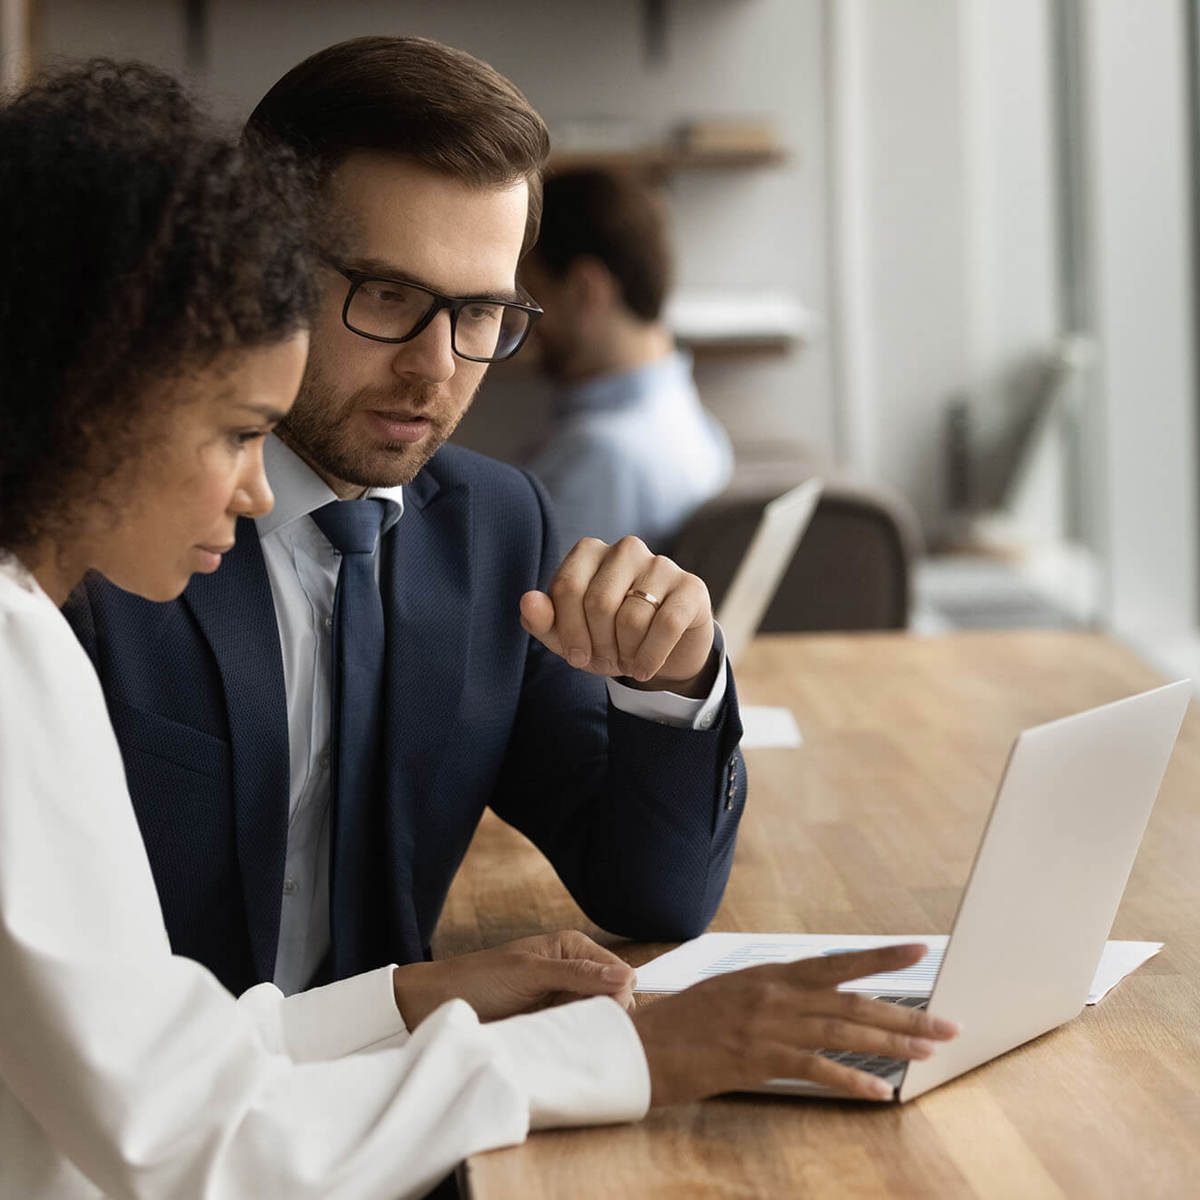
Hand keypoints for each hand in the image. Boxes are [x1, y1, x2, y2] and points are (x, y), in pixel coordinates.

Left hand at [391, 930, 635, 1027]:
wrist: (438, 1004)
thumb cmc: (479, 979)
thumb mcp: (530, 973)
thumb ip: (578, 974)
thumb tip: (626, 976)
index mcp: (572, 947)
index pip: (620, 973)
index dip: (617, 996)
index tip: (602, 1015)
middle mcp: (573, 971)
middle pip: (613, 999)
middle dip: (604, 1016)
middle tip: (577, 1028)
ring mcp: (562, 999)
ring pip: (597, 1019)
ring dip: (587, 1031)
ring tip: (565, 1037)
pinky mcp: (550, 1022)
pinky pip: (577, 1034)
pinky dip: (573, 1042)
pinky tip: (561, 1047)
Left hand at [520, 536, 715, 696]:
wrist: (660, 650)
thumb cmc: (606, 637)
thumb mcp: (569, 636)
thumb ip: (542, 620)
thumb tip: (528, 600)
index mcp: (589, 551)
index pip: (567, 587)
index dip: (568, 632)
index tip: (576, 656)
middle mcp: (625, 549)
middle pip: (598, 602)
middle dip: (598, 645)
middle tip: (604, 662)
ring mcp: (661, 564)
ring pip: (632, 617)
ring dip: (625, 654)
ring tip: (627, 662)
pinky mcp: (690, 586)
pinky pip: (666, 625)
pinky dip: (650, 656)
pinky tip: (645, 667)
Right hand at [631, 944, 959, 1104]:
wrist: (641, 1044)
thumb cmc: (683, 1022)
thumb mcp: (730, 993)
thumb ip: (772, 995)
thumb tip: (810, 1003)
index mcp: (769, 975)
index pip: (836, 963)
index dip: (880, 957)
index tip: (920, 948)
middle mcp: (774, 994)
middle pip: (851, 1001)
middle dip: (903, 1014)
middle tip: (946, 1025)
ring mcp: (767, 1026)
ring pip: (842, 1032)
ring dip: (890, 1045)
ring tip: (927, 1053)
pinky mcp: (757, 1060)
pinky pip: (816, 1070)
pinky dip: (850, 1082)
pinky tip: (878, 1093)